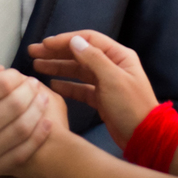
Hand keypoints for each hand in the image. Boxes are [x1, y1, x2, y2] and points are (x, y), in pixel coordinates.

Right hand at [0, 58, 52, 177]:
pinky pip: (22, 152)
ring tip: (43, 98)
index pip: (1, 85)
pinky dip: (39, 136)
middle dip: (31, 90)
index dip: (15, 76)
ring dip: (39, 110)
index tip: (17, 75)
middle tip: (34, 84)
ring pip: (23, 128)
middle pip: (16, 105)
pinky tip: (46, 122)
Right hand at [29, 30, 157, 149]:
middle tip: (33, 52)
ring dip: (58, 67)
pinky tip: (52, 84)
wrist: (145, 137)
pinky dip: (66, 86)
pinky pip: (80, 88)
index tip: (45, 44)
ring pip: (78, 71)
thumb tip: (74, 41)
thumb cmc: (131, 106)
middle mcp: (112, 66)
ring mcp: (106, 83)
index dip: (66, 40)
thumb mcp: (113, 80)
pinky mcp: (101, 99)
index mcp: (118, 56)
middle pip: (80, 54)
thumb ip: (93, 59)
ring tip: (37, 66)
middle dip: (56, 53)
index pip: (88, 40)